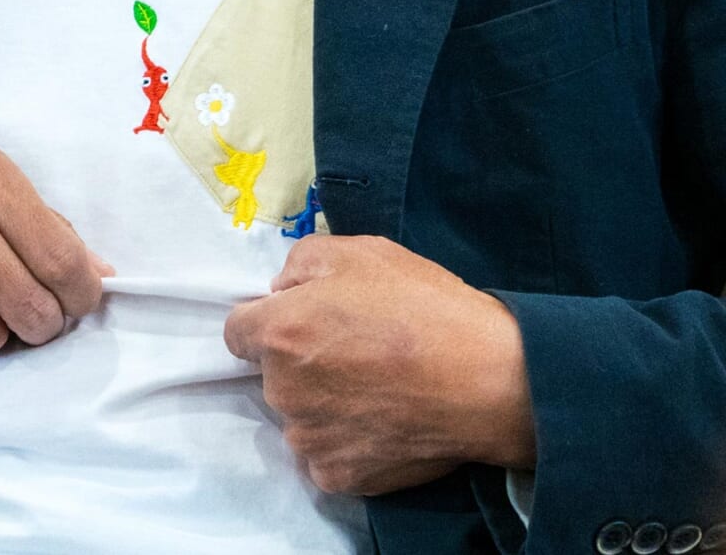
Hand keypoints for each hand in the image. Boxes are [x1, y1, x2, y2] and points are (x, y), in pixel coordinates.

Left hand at [223, 235, 534, 495]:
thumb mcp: (359, 251)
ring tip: (378, 387)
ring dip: (323, 403)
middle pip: (272, 374)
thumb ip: (300, 263)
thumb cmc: (424, 307)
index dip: (270, 322)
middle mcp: (281, 389)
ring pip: (299, 416)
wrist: (489, 379)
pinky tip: (384, 420)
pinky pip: (326, 454)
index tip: (305, 321)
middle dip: (302, 361)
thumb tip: (281, 290)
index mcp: (278, 331)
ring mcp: (307, 437)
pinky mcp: (337, 475)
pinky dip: (347, 441)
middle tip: (357, 350)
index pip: (237, 331)